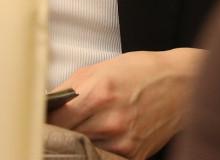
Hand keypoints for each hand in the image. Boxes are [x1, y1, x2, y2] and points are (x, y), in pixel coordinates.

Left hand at [48, 48, 204, 159]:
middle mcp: (111, 120)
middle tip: (54, 128)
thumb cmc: (141, 71)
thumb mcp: (100, 69)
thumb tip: (43, 105)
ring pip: (83, 150)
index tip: (39, 121)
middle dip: (58, 132)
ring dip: (76, 142)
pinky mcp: (133, 156)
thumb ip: (68, 89)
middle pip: (68, 137)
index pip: (56, 120)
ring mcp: (123, 142)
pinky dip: (95, 149)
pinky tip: (96, 138)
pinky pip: (103, 157)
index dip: (44, 121)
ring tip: (77, 131)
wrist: (180, 84)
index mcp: (99, 94)